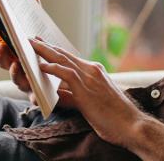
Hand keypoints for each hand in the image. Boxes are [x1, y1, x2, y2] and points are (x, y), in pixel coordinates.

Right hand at [0, 0, 39, 103]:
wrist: (64, 76)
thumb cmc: (45, 50)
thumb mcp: (40, 28)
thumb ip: (33, 9)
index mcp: (15, 52)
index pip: (2, 46)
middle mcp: (16, 67)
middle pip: (4, 63)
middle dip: (1, 55)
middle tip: (2, 45)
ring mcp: (26, 82)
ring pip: (16, 80)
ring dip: (15, 73)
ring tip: (17, 64)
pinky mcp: (38, 96)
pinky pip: (34, 100)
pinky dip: (35, 100)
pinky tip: (38, 99)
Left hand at [30, 37, 146, 147]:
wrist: (132, 125)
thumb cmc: (114, 118)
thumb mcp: (92, 102)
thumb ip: (75, 96)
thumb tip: (58, 96)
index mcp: (95, 71)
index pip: (70, 58)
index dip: (55, 51)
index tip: (42, 44)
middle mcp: (92, 70)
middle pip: (64, 54)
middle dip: (46, 47)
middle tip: (31, 39)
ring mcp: (90, 78)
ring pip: (63, 59)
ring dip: (45, 52)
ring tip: (31, 46)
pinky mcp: (86, 89)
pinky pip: (66, 74)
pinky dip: (52, 68)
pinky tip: (41, 65)